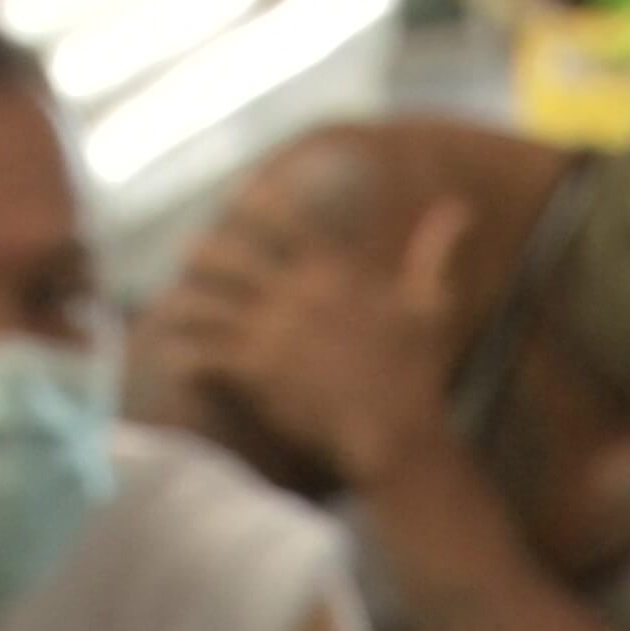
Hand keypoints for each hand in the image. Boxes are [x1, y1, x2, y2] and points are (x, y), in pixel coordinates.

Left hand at [160, 199, 472, 485]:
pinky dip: (184, 355)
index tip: (236, 200)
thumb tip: (459, 208)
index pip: (281, 219)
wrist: (395, 430)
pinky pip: (202, 355)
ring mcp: (268, 332)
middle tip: (190, 255)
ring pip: (203, 302)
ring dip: (184, 302)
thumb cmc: (416, 370)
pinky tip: (173, 358)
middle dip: (204, 252)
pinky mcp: (254, 372)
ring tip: (171, 305)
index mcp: (330, 271)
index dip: (253, 205)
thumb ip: (436, 250)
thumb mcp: (430, 302)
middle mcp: (292, 294)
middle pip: (225, 255)